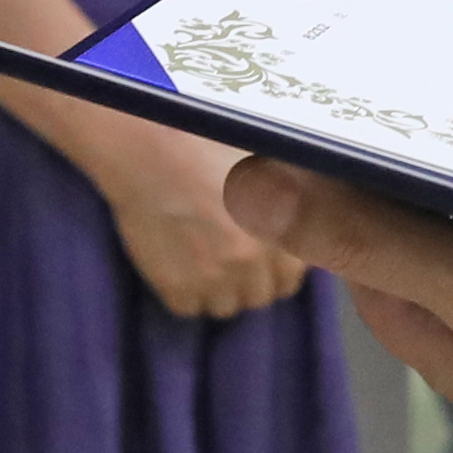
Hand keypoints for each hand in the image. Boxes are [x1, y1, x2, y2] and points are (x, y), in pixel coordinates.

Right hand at [87, 131, 300, 321]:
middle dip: (247, 282)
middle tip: (225, 258)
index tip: (258, 260)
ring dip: (216, 290)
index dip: (272, 270)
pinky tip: (175, 264)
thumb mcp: (267, 165)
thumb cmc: (209, 144)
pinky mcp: (177, 286)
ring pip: (225, 307)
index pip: (289, 279)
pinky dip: (184, 293)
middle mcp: (254, 259)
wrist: (151, 148)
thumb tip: (302, 221)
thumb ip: (290, 202)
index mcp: (280, 231)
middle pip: (259, 297)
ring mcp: (215, 277)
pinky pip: (189, 308)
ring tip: (198, 261)